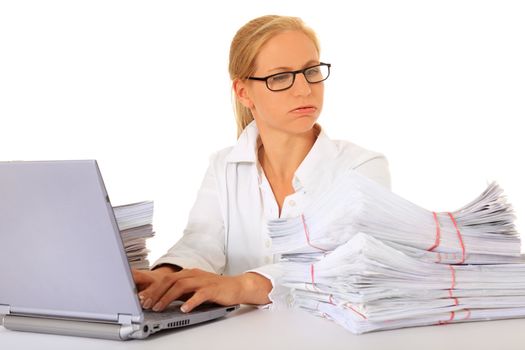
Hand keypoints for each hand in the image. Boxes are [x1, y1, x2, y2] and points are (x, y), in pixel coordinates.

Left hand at [132, 268, 271, 312]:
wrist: (236, 286)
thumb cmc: (214, 289)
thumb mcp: (194, 288)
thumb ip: (180, 291)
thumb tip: (161, 298)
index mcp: (188, 273)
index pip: (166, 278)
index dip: (153, 288)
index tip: (141, 298)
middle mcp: (193, 274)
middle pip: (170, 280)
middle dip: (156, 292)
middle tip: (146, 304)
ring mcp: (203, 281)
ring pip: (181, 286)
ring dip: (168, 297)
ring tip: (159, 308)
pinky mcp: (212, 289)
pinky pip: (199, 295)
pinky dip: (190, 302)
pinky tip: (184, 309)